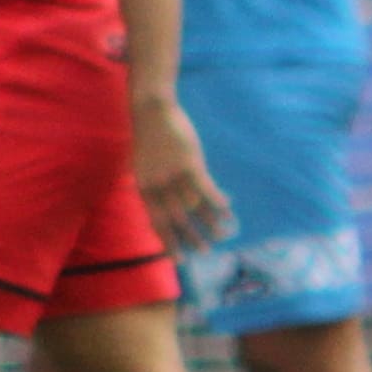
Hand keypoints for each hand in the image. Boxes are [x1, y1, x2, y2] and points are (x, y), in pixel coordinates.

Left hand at [128, 92, 231, 254]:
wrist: (152, 111)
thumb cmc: (149, 138)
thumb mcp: (144, 165)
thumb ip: (154, 185)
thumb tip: (168, 204)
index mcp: (144, 188)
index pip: (156, 223)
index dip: (168, 242)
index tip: (178, 260)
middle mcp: (158, 186)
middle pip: (176, 219)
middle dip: (191, 238)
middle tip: (204, 253)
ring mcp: (173, 174)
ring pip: (193, 205)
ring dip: (209, 222)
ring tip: (222, 235)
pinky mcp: (189, 161)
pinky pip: (204, 186)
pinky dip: (216, 199)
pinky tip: (227, 210)